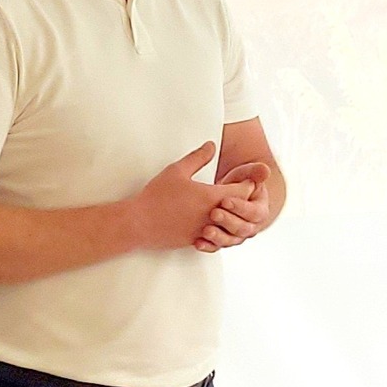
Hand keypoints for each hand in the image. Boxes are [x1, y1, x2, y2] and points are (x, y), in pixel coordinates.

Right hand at [134, 145, 254, 252]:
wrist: (139, 224)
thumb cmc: (157, 196)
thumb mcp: (177, 170)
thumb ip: (198, 157)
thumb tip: (211, 145)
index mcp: (212, 197)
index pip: (245, 191)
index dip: (247, 183)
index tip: (241, 178)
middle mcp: (214, 216)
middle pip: (243, 210)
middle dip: (244, 200)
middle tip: (237, 191)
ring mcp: (206, 231)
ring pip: (232, 226)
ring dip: (233, 216)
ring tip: (227, 206)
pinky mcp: (197, 241)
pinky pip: (218, 238)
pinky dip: (220, 229)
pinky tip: (212, 220)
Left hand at [194, 160, 271, 253]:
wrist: (229, 193)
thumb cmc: (239, 183)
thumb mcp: (247, 174)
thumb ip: (255, 172)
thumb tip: (264, 170)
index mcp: (260, 211)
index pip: (253, 212)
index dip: (240, 207)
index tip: (225, 200)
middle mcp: (250, 227)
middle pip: (241, 229)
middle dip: (227, 221)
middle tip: (214, 213)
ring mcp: (236, 236)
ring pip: (229, 241)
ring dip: (217, 237)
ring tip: (206, 231)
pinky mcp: (222, 241)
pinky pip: (216, 247)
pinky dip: (207, 246)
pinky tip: (198, 243)